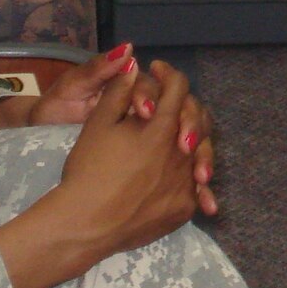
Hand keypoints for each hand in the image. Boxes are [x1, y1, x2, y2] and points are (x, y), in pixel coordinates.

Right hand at [0, 60, 205, 287]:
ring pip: (201, 151)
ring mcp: (186, 182)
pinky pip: (196, 186)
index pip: (178, 87)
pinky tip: (180, 175)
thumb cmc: (88, 170)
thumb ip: (119, 91)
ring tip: (176, 140)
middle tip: (168, 107)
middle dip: (185, 105)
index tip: (157, 71)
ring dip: (190, 139)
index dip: (168, 73)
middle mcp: (182, 152)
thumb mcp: (98, 123)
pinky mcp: (184, 208)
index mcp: (162, 126)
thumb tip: (134, 63)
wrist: (85, 224)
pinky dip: (190, 176)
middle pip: (198, 116)